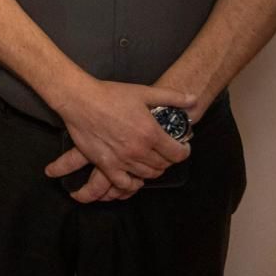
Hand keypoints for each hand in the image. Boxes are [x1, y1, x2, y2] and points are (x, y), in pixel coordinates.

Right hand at [47, 79, 193, 200]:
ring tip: (150, 159)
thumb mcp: (143, 92)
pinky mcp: (107, 165)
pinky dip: (132, 183)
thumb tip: (194, 99)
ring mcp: (122, 160)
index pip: (178, 154)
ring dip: (152, 169)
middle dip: (168, 159)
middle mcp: (139, 150)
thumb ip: (172, 97)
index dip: (183, 151)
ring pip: (147, 175)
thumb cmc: (111, 94)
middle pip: (163, 166)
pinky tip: (134, 175)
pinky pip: (124, 184)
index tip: (181, 146)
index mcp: (151, 133)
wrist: (80, 100)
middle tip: (164, 151)